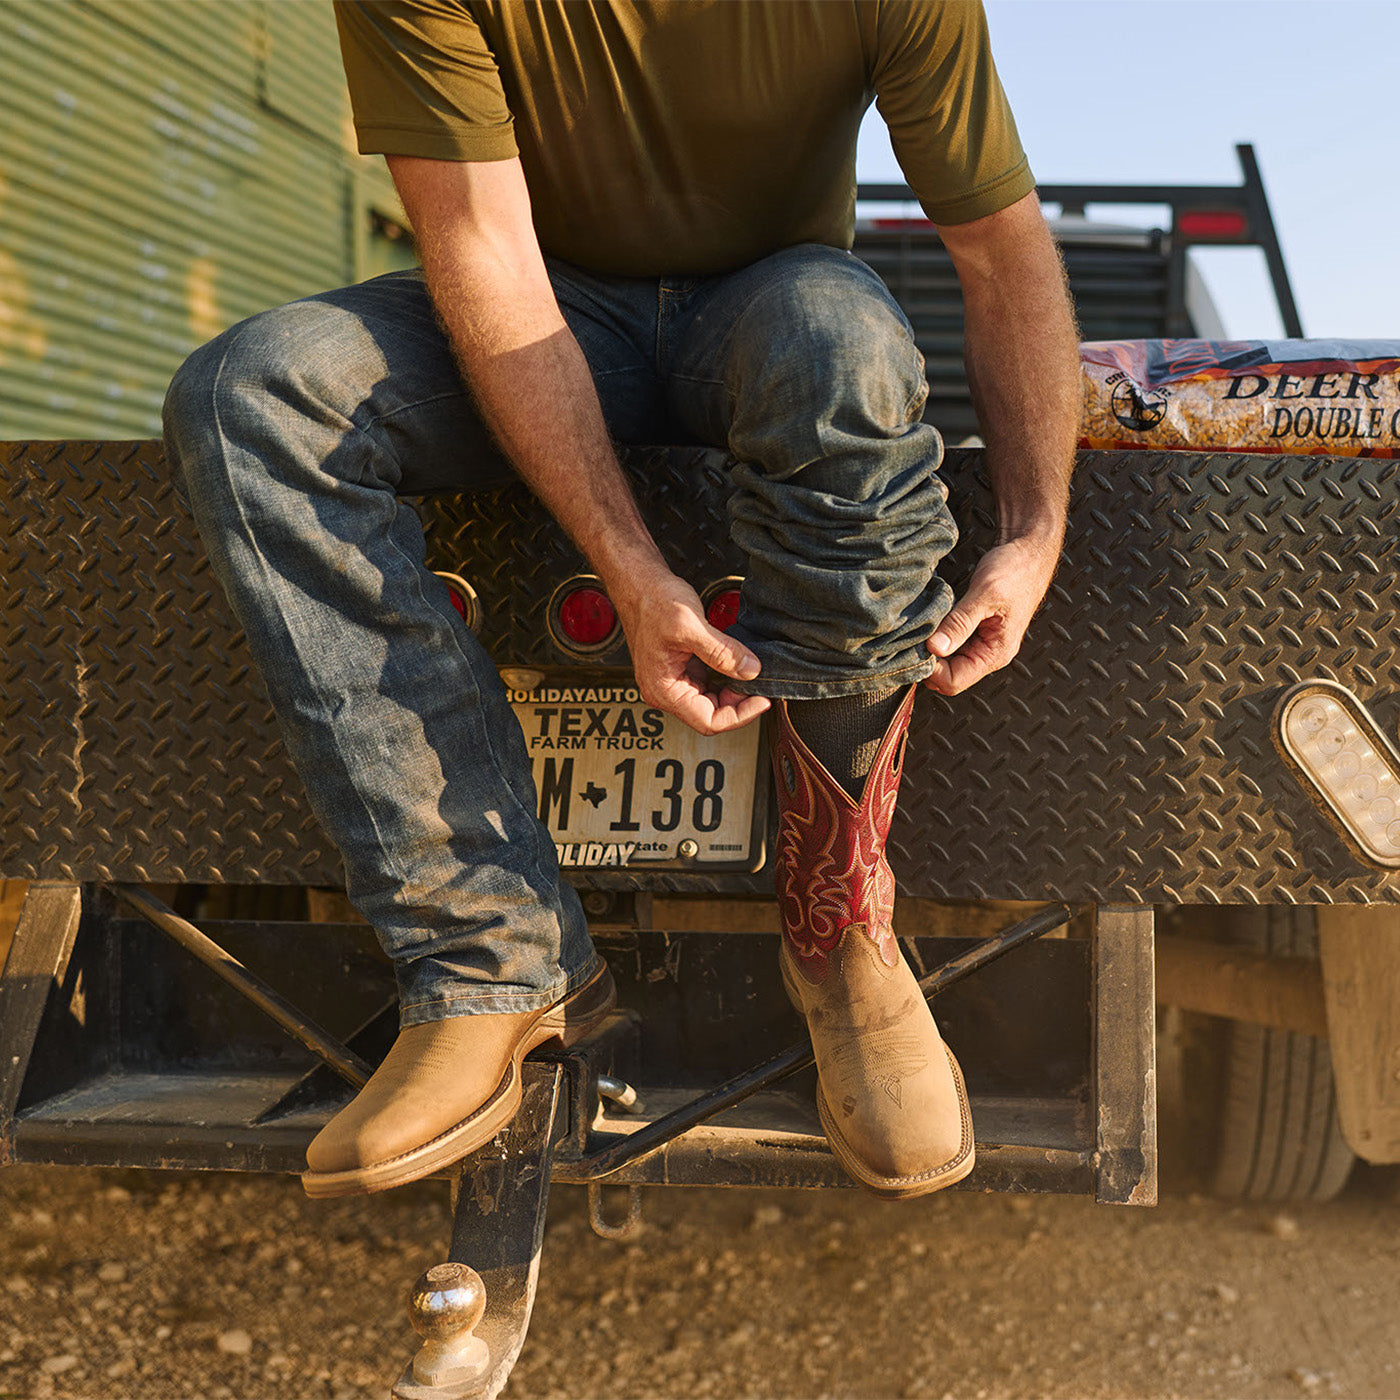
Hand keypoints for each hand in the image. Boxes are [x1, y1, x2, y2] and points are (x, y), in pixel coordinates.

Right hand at [613, 572, 770, 735]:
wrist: (640, 584)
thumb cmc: (652, 602)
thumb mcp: (691, 626)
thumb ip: (722, 652)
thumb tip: (750, 671)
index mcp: (663, 690)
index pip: (708, 721)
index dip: (740, 714)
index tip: (761, 699)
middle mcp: (666, 691)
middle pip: (711, 713)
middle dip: (739, 701)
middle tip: (759, 683)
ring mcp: (674, 680)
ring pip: (712, 699)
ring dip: (734, 689)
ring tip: (750, 671)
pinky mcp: (682, 668)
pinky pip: (709, 682)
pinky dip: (726, 676)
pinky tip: (736, 663)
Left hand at [923, 534, 1059, 695]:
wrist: (1029, 553)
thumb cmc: (1015, 571)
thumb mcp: (985, 595)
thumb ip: (960, 623)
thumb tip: (935, 648)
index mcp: (995, 654)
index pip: (954, 681)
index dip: (930, 670)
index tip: (915, 648)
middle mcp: (989, 655)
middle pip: (948, 676)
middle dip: (928, 662)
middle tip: (911, 639)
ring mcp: (981, 644)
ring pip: (947, 662)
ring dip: (930, 650)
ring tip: (919, 630)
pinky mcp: (974, 632)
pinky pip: (950, 645)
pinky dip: (936, 638)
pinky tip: (928, 624)